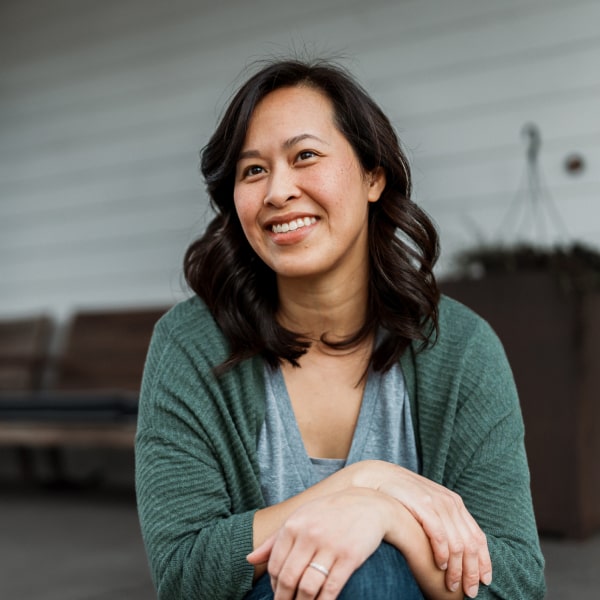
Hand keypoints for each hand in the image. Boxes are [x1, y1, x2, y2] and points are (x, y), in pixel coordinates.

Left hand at [247, 488, 391, 599]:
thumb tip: (249, 559)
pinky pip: (331, 588)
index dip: (274, 586)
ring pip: (307, 587)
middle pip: (289, 578)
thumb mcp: (300, 518)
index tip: (278, 595)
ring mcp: (330, 546)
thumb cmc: (329, 513)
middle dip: (284, 599)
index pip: (275, 565)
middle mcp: (309, 535)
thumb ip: (274, 539)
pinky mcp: (349, 557)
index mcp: (294, 525)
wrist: (367, 503)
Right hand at [350, 460, 491, 597]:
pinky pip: (440, 535)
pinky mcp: (423, 505)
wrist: (379, 476)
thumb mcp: (427, 507)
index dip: (484, 561)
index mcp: (455, 503)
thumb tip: (455, 552)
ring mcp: (437, 503)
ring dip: (458, 569)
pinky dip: (443, 553)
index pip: (478, 536)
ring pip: (457, 543)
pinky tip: (441, 565)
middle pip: (471, 544)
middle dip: (472, 571)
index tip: (485, 581)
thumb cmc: (402, 497)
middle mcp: (450, 503)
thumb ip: (442, 522)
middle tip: (469, 592)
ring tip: (453, 585)